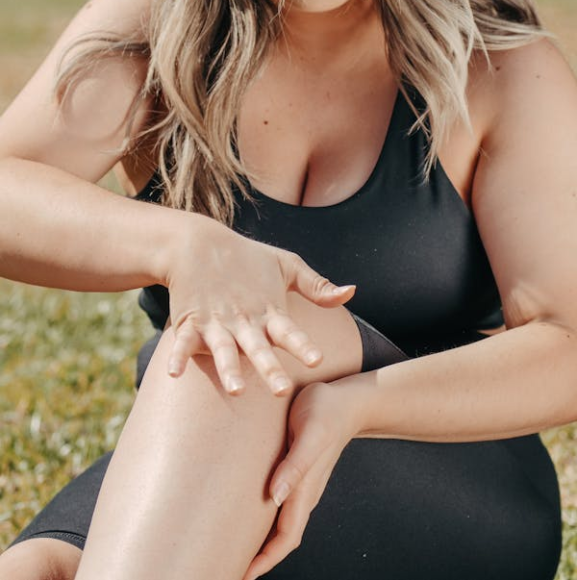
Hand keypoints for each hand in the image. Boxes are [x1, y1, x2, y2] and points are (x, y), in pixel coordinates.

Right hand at [164, 216, 354, 394]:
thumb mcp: (287, 264)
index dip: (302, 346)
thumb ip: (317, 286)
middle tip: (281, 390)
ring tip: (236, 390)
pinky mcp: (190, 321)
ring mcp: (216, 322)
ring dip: (228, 369)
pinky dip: (178, 356)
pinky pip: (183, 341)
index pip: (289, 331)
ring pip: (223, 349)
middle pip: (258, 348)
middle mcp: (244, 320)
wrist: (199, 243)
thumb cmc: (248, 257)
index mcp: (269, 310)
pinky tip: (174, 373)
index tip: (317, 360)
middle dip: (269, 369)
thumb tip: (352, 292)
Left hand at [243, 379, 359, 579]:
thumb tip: (275, 496)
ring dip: (261, 542)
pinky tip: (248, 515)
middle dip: (260, 560)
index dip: (266, 560)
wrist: (348, 399)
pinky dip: (265, 520)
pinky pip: (281, 506)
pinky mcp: (297, 472)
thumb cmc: (325, 410)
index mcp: (306, 490)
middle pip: (282, 538)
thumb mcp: (310, 432)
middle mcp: (303, 493)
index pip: (286, 538)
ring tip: (233, 551)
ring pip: (281, 525)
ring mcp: (302, 485)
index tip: (243, 576)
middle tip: (229, 570)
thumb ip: (295, 464)